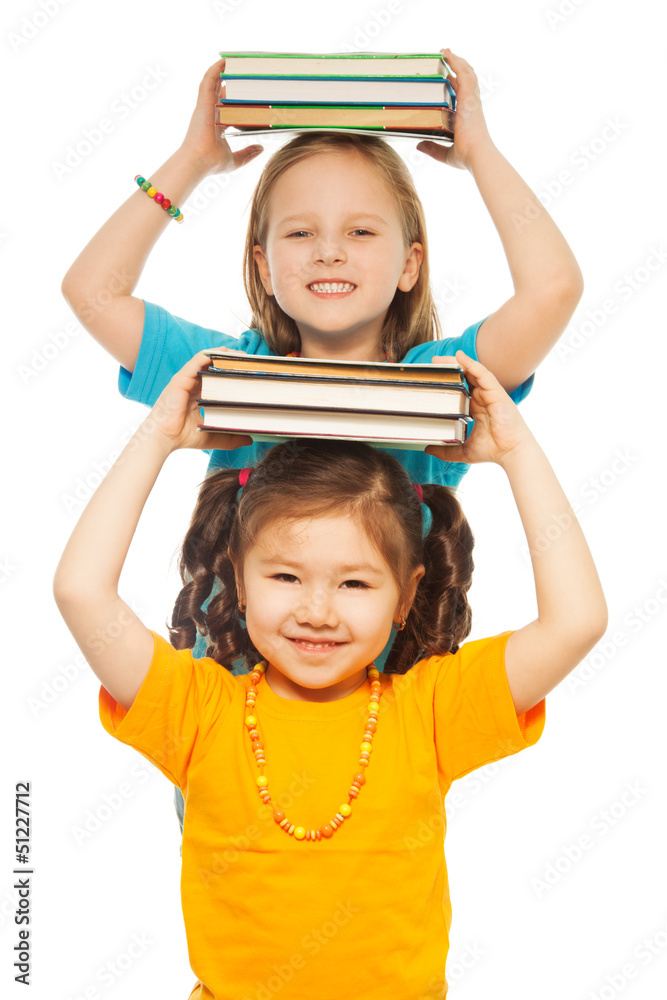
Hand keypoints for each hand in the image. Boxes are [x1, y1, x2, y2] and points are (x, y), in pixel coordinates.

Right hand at [147, 352, 252, 452]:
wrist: (163, 438)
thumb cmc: (182, 436)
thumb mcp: (212, 436)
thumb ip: (231, 437)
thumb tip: (249, 439)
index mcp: (198, 395)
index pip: (218, 379)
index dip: (233, 374)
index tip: (251, 374)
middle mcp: (193, 384)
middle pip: (215, 367)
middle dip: (232, 363)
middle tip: (251, 363)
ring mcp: (186, 379)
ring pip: (208, 360)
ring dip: (225, 355)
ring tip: (242, 355)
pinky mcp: (181, 377)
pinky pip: (197, 360)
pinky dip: (211, 354)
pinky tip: (225, 352)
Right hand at [180, 59, 263, 174]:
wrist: (199, 161)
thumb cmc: (212, 163)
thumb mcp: (236, 159)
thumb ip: (248, 153)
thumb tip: (261, 148)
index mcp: (217, 124)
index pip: (228, 107)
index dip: (237, 100)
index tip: (248, 94)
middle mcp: (211, 113)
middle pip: (222, 92)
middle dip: (231, 82)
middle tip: (244, 72)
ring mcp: (206, 106)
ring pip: (215, 83)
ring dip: (223, 71)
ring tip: (234, 60)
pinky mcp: (203, 101)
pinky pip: (209, 79)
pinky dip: (215, 69)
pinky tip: (224, 60)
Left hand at [416, 49, 492, 169]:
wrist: (477, 155)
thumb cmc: (466, 157)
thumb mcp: (445, 153)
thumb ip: (432, 148)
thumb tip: (418, 145)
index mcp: (467, 115)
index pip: (462, 93)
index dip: (455, 82)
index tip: (447, 74)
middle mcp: (471, 105)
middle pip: (465, 79)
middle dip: (457, 66)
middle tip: (446, 56)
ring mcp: (472, 100)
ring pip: (466, 73)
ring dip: (456, 61)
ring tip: (445, 51)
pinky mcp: (469, 98)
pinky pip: (464, 74)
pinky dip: (456, 63)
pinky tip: (448, 55)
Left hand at [426, 351, 532, 466]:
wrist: (512, 453)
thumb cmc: (493, 451)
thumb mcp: (463, 451)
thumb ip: (445, 450)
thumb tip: (427, 448)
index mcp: (476, 408)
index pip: (460, 390)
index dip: (447, 382)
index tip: (430, 378)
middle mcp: (483, 398)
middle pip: (464, 378)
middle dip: (449, 369)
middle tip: (432, 362)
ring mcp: (490, 394)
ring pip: (471, 372)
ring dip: (456, 363)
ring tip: (439, 359)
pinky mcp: (496, 392)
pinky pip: (483, 373)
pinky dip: (471, 364)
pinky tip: (460, 356)